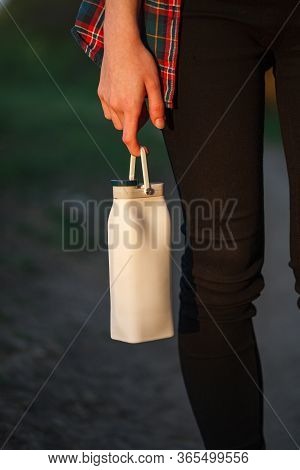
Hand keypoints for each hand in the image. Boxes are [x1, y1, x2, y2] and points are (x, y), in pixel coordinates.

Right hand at [98, 38, 165, 155]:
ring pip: (117, 121)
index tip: (141, 152)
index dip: (135, 149)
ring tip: (134, 99)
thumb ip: (157, 107)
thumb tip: (160, 125)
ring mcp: (106, 99)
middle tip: (145, 106)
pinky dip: (117, 110)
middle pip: (126, 128)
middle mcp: (115, 105)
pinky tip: (123, 95)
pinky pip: (109, 111)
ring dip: (126, 117)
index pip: (129, 137)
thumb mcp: (155, 83)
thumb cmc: (140, 61)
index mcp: (130, 105)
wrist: (120, 42)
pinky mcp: (101, 93)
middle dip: (137, 124)